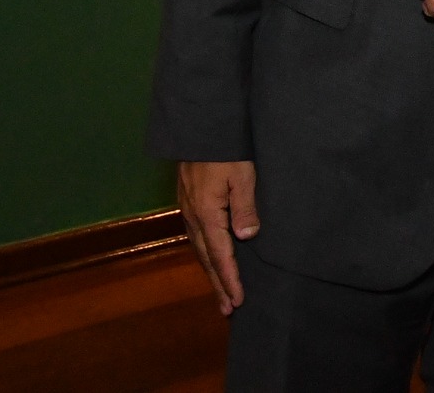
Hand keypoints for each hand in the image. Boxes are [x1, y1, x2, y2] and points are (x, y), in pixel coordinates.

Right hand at [177, 160, 259, 315]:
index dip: (230, 278)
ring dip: (211, 271)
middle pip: (206, 257)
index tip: (238, 300)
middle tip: (228, 309)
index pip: (220, 255)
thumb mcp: (242, 174)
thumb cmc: (226, 147)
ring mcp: (187, 208)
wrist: (199, 124)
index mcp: (207, 213)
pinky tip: (210, 256)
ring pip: (199, 248)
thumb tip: (246, 237)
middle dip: (218, 283)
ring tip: (221, 290)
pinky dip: (205, 253)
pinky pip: (196, 236)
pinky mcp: (188, 200)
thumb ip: (244, 206)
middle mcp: (193, 216)